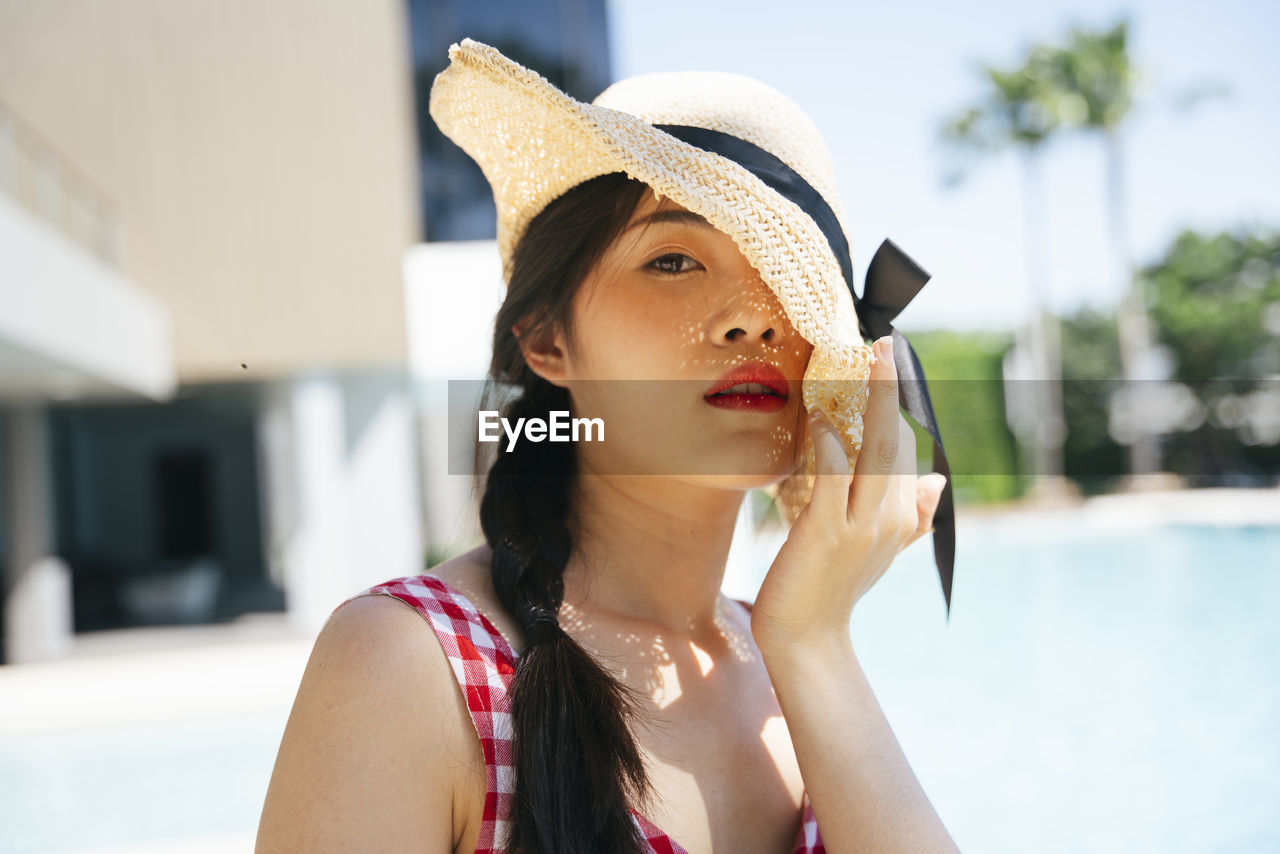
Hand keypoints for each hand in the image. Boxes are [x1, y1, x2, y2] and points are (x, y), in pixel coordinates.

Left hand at [751, 336, 946, 655]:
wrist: (807, 637)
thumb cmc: (834, 588)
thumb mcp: (879, 549)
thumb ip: (910, 514)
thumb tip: (938, 477)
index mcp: (902, 517)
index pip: (907, 449)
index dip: (897, 404)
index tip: (888, 360)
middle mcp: (890, 518)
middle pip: (898, 443)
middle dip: (892, 390)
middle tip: (884, 344)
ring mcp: (861, 527)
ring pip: (878, 454)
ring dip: (875, 404)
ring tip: (869, 360)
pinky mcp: (827, 534)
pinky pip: (834, 482)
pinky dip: (832, 449)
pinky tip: (823, 421)